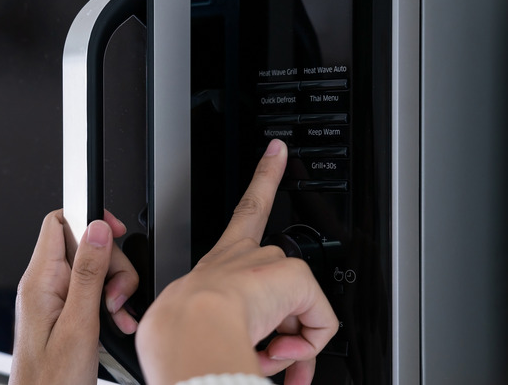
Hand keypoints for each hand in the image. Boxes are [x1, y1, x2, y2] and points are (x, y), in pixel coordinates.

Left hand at [9, 210, 138, 384]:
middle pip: (85, 247)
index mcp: (40, 281)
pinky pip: (92, 294)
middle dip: (111, 266)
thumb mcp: (79, 324)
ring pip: (94, 271)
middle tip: (116, 295)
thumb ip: (88, 274)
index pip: (59, 222)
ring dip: (114, 290)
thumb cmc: (52, 380)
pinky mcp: (65, 315)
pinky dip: (110, 306)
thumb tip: (96, 229)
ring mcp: (54, 301)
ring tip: (116, 315)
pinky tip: (117, 323)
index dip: (89, 220)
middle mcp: (44, 287)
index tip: (114, 232)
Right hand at [136, 139, 338, 384]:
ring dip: (291, 343)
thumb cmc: (185, 332)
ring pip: (300, 309)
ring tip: (266, 355)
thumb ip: (237, 332)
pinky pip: (321, 323)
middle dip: (286, 321)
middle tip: (271, 352)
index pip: (245, 214)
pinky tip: (283, 351)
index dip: (262, 177)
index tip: (277, 152)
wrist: (190, 328)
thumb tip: (268, 355)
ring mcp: (270, 264)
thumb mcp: (204, 327)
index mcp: (222, 261)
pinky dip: (308, 345)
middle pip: (282, 270)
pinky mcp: (294, 277)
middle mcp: (246, 256)